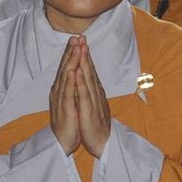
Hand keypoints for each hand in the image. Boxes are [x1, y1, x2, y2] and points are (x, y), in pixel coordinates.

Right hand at [49, 39, 82, 154]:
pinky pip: (67, 94)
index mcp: (62, 88)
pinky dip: (69, 82)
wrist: (62, 141)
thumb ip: (73, 87)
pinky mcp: (64, 109)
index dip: (72, 52)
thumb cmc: (69, 121)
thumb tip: (76, 73)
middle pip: (65, 68)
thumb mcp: (72, 100)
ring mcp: (60, 99)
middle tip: (76, 37)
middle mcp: (59, 91)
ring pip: (66, 77)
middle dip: (71, 52)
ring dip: (71, 62)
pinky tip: (72, 71)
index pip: (68, 67)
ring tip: (76, 48)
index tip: (78, 38)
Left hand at [72, 38, 111, 157]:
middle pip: (90, 70)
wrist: (103, 144)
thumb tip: (87, 81)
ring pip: (88, 79)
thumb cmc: (96, 126)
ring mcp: (94, 102)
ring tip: (80, 48)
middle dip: (85, 53)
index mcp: (95, 93)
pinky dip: (81, 82)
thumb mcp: (93, 105)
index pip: (89, 71)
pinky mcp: (90, 111)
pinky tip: (77, 72)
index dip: (85, 55)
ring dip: (84, 63)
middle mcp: (96, 94)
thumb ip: (90, 93)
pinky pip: (85, 95)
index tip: (81, 41)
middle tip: (81, 37)